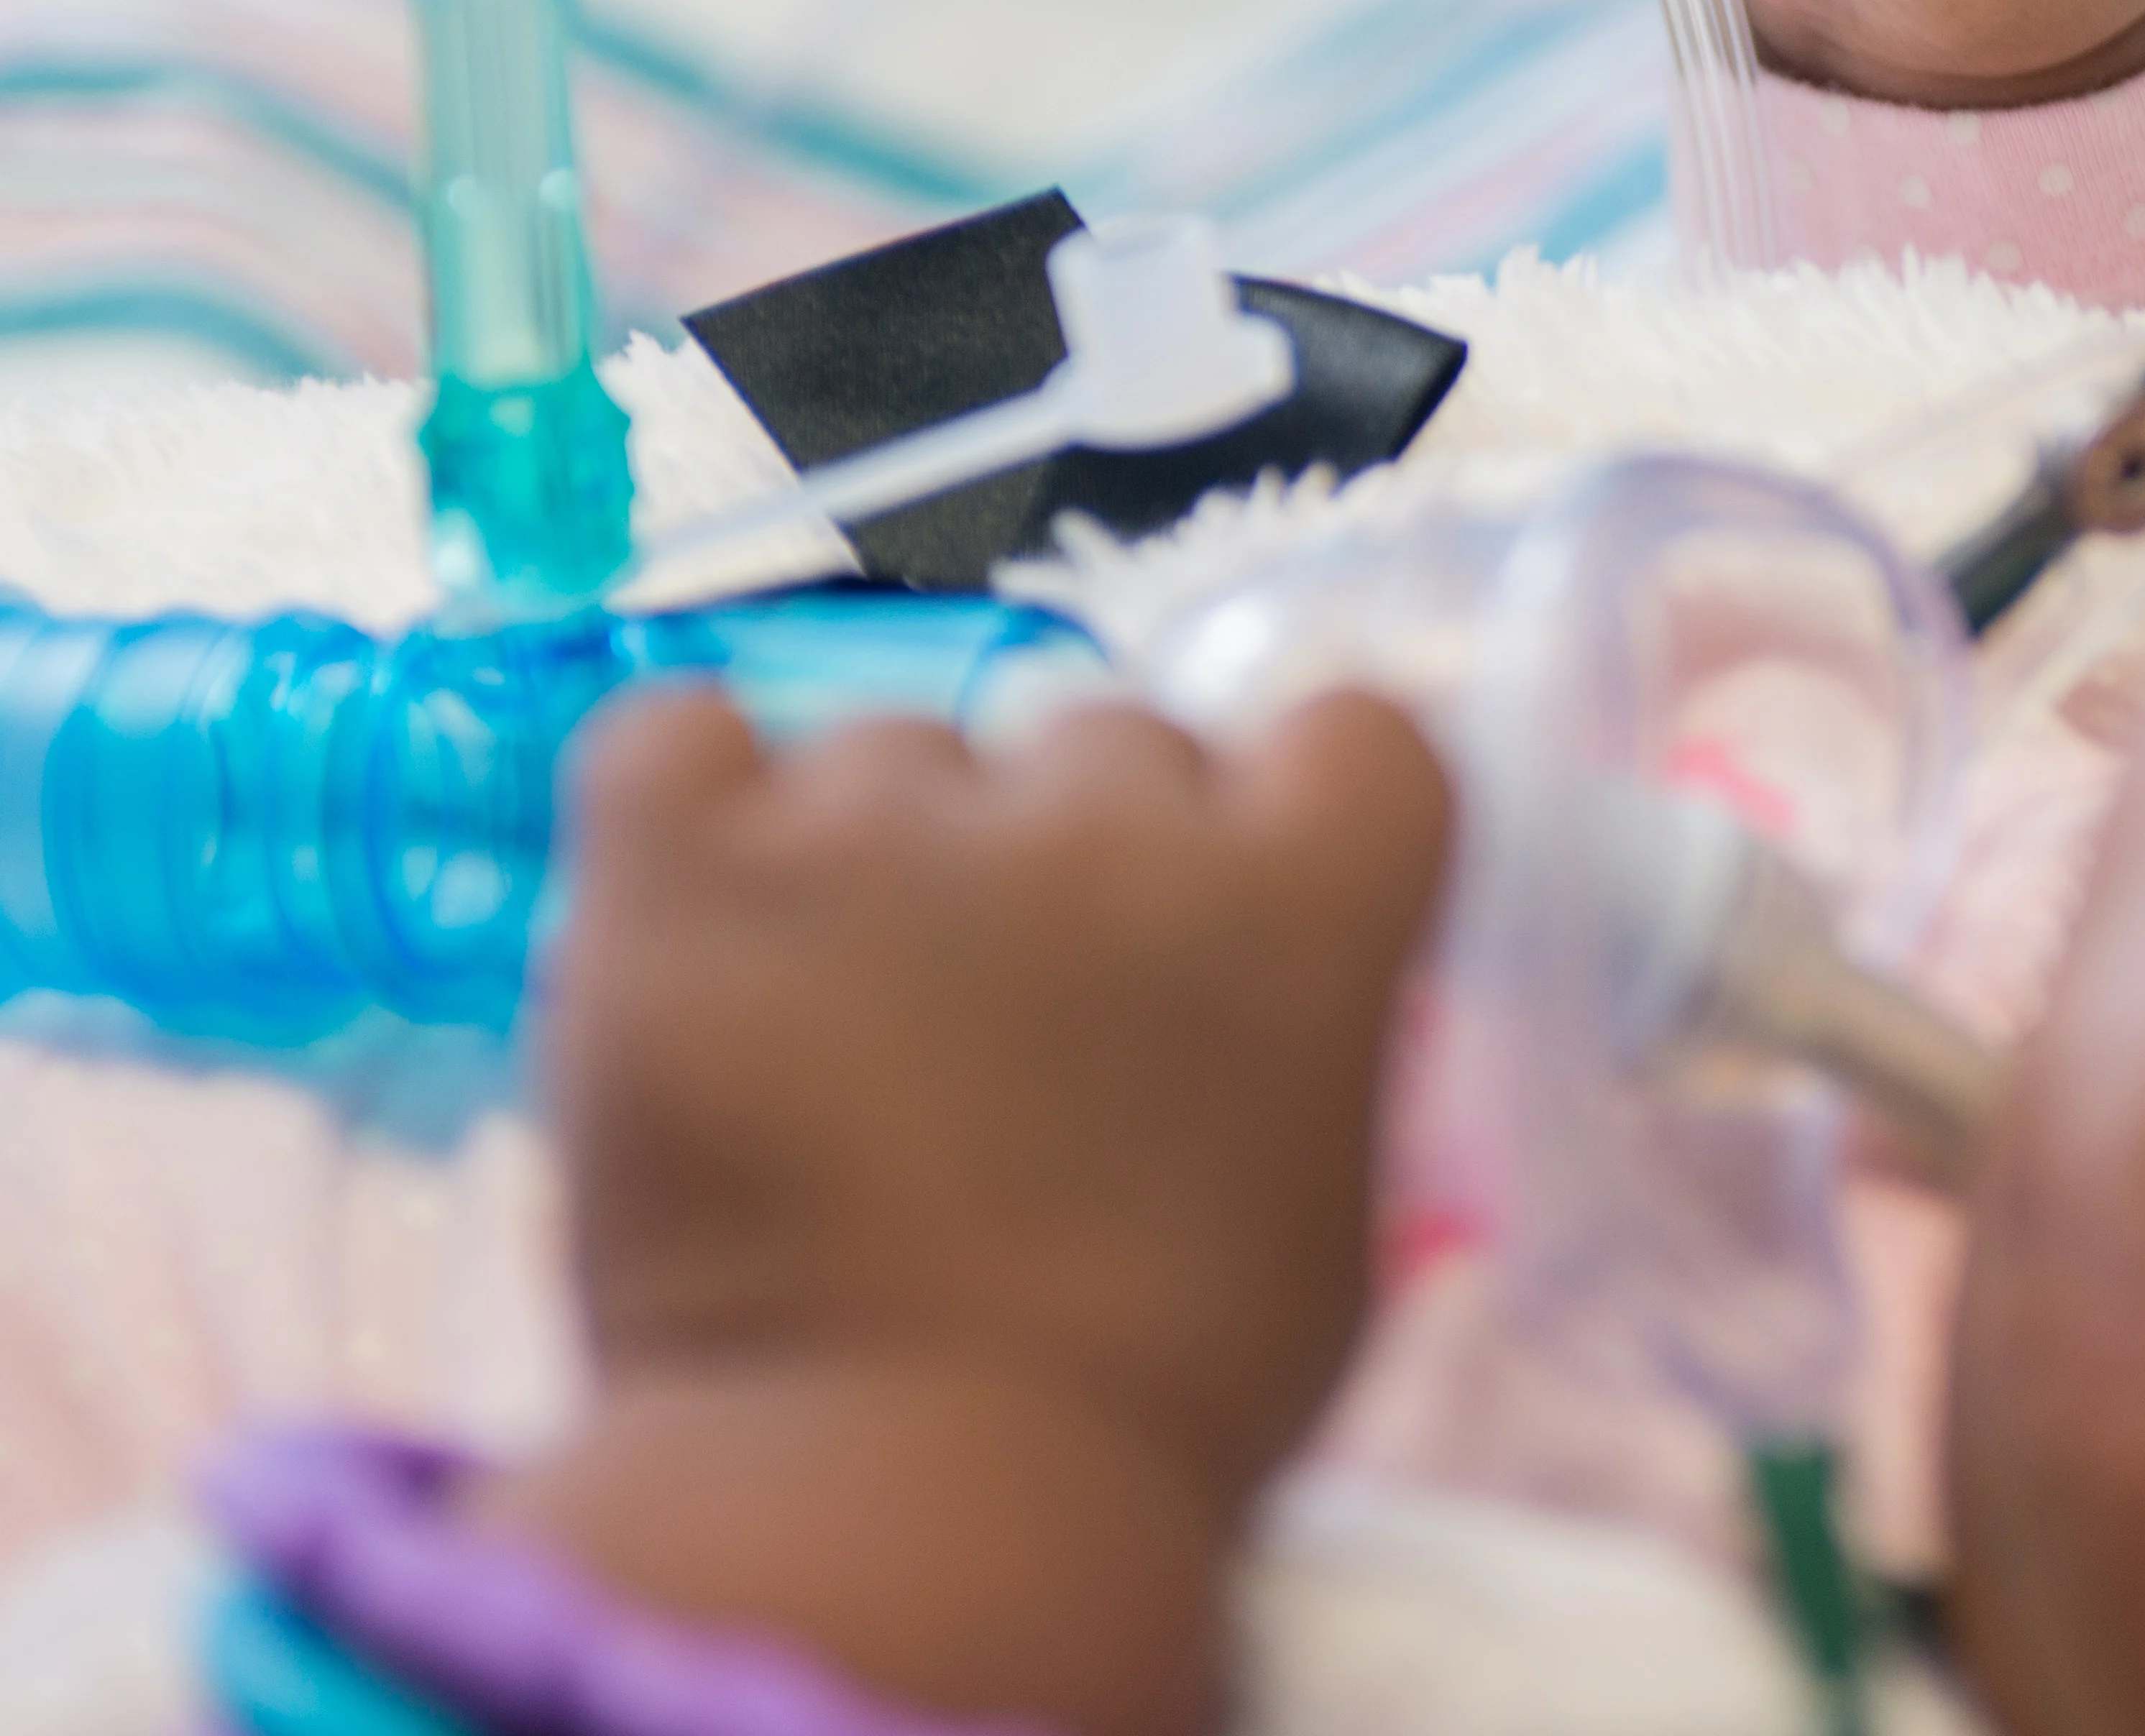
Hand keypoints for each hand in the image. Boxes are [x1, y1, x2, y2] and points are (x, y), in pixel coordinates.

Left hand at [478, 690, 1449, 1735]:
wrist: (897, 1526)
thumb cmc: (1145, 1418)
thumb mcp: (1315, 1215)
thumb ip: (1298, 1036)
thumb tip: (1245, 974)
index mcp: (1302, 897)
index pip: (1350, 732)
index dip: (1284, 812)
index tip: (1233, 902)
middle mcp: (1111, 815)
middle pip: (1107, 746)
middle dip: (1068, 866)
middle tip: (1008, 1033)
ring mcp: (889, 819)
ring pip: (895, 755)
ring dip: (876, 865)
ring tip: (825, 1048)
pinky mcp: (692, 857)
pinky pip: (680, 737)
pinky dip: (689, 806)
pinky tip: (701, 919)